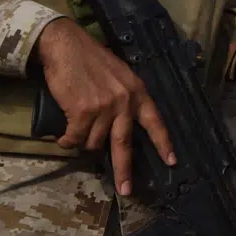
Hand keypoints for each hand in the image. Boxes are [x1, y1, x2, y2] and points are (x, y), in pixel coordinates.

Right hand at [33, 17, 175, 195]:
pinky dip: (67, 141)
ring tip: (76, 130)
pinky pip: (76, 138)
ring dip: (84, 141)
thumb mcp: (118, 75)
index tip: (172, 161)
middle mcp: (124, 101)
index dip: (163, 143)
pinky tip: (63, 137)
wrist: (65, 45)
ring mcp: (104, 107)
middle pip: (125, 144)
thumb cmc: (90, 59)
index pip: (155, 122)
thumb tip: (121, 124)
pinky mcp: (83, 111)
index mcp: (137, 91)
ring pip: (94, 142)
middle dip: (125, 170)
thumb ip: (124, 97)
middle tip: (126, 191)